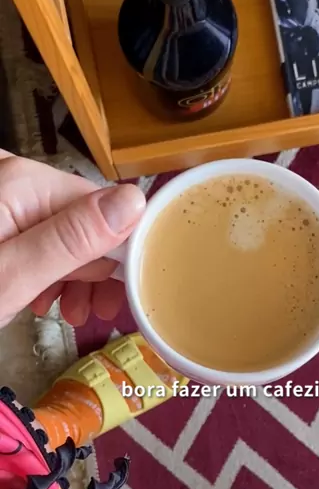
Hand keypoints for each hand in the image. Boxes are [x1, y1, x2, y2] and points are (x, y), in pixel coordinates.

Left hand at [0, 151, 145, 328]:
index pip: (103, 209)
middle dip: (93, 269)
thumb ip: (71, 238)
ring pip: (61, 230)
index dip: (120, 254)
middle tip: (96, 312)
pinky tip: (42, 294)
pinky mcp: (0, 213)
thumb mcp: (14, 275)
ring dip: (72, 273)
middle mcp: (16, 176)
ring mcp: (5, 194)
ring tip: (68, 312)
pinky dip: (44, 265)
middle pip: (83, 220)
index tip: (125, 295)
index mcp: (24, 181)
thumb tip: (134, 202)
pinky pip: (37, 233)